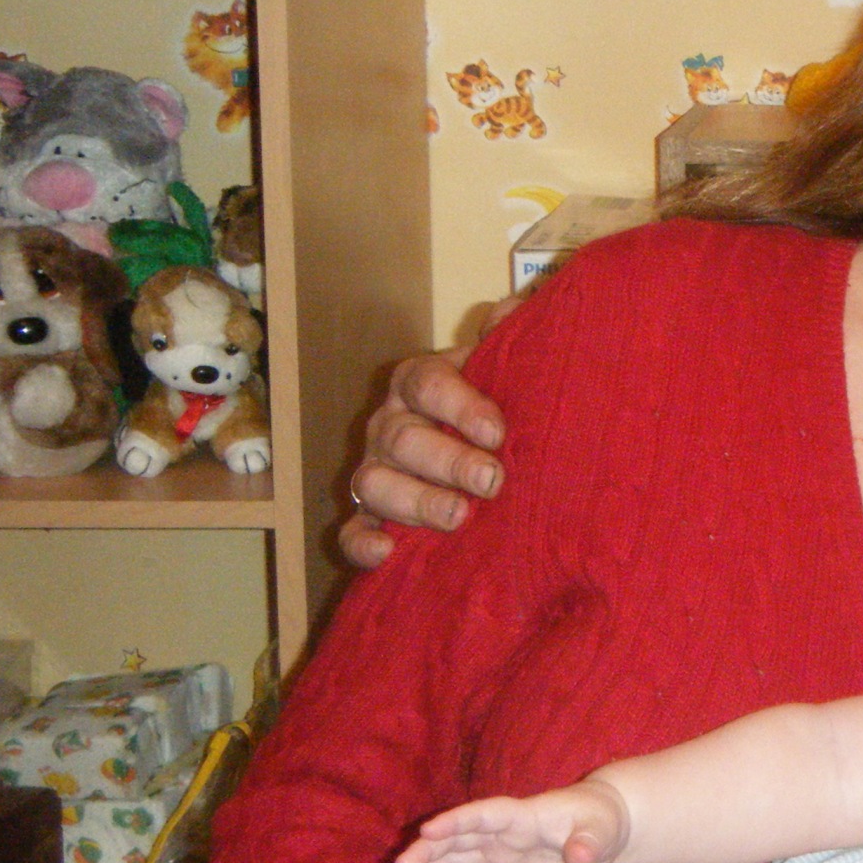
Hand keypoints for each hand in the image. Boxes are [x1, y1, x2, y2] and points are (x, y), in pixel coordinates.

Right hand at [341, 297, 521, 569]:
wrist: (484, 449)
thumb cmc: (495, 404)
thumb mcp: (504, 367)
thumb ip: (509, 338)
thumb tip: (511, 310)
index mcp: (419, 382)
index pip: (427, 383)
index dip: (460, 406)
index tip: (497, 432)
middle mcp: (390, 423)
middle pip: (403, 438)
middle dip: (448, 461)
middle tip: (492, 481)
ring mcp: (376, 470)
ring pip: (375, 483)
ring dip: (416, 501)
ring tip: (458, 516)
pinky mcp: (369, 516)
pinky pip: (352, 532)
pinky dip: (362, 544)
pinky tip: (386, 553)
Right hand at [391, 782, 628, 862]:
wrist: (606, 831)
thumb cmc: (601, 820)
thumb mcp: (600, 829)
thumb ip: (588, 841)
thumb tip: (578, 855)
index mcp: (522, 816)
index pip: (484, 814)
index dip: (457, 821)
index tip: (427, 831)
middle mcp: (504, 836)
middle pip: (459, 840)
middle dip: (428, 852)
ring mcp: (504, 857)